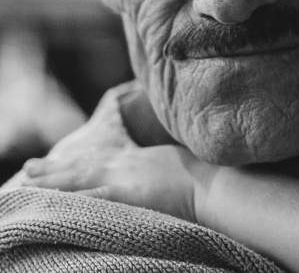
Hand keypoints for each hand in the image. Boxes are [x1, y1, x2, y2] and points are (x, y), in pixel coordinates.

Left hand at [22, 144, 206, 221]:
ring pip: (80, 179)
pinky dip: (71, 198)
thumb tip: (154, 168)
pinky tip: (54, 200)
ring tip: (28, 181)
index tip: (57, 161)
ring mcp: (125, 179)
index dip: (76, 160)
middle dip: (55, 168)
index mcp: (138, 158)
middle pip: (83, 165)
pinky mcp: (127, 194)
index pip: (100, 158)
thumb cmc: (202, 172)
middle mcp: (126, 164)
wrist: (211, 182)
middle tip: (28, 168)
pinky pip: (92, 197)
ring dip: (53, 180)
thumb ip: (158, 164)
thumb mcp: (175, 161)